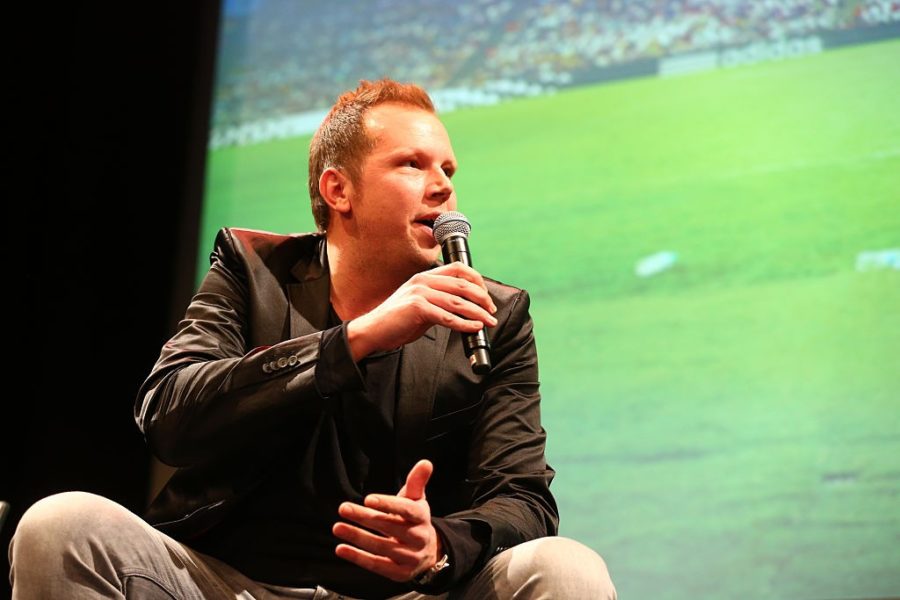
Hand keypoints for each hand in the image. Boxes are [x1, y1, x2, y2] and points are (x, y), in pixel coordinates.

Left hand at [333, 459, 442, 581]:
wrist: (429, 553)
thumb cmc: (415, 521)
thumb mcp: (417, 500)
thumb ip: (417, 482)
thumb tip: (425, 462)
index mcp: (422, 517)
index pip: (406, 510)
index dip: (388, 504)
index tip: (368, 499)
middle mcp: (418, 538)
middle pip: (390, 527)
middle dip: (365, 517)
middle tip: (343, 508)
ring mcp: (410, 557)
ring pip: (381, 547)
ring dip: (358, 537)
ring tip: (337, 527)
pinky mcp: (399, 573)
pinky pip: (377, 566)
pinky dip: (358, 558)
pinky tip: (341, 548)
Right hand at [346, 262, 497, 360]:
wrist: (373, 330)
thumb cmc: (396, 320)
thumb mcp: (421, 305)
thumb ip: (439, 302)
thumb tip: (464, 309)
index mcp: (425, 277)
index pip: (458, 268)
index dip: (477, 280)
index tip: (486, 295)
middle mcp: (423, 281)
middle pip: (462, 284)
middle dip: (482, 297)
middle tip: (491, 310)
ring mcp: (420, 293)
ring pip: (458, 301)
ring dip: (478, 312)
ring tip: (489, 321)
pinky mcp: (417, 308)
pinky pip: (447, 316)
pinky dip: (464, 323)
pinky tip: (474, 328)